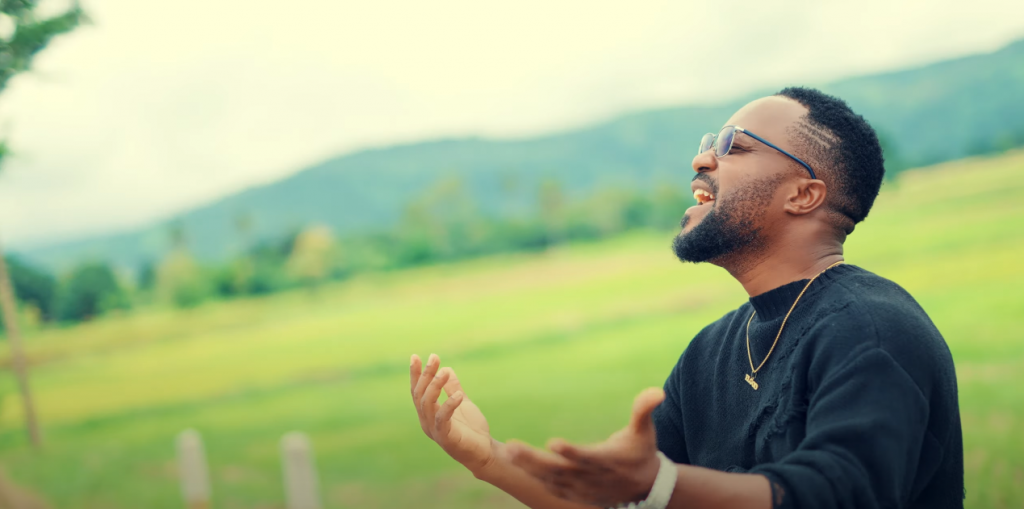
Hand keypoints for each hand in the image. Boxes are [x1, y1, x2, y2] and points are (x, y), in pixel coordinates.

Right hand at [410, 353, 495, 474]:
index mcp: (429, 413)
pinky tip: (459, 395)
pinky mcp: (446, 438)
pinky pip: (442, 419)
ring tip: (444, 372)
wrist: (484, 452)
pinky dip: (449, 405)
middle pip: (420, 395)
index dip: (415, 374)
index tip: (415, 356)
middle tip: (434, 358)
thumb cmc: (472, 429)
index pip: (418, 391)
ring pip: (427, 405)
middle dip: (426, 375)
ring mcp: (435, 430)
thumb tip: (448, 369)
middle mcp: (427, 421)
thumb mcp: (463, 403)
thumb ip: (454, 388)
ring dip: (434, 386)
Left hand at [506, 387, 666, 506]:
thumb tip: (656, 391)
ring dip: (528, 467)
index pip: (587, 458)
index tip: (553, 443)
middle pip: (560, 471)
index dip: (571, 452)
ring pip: (550, 480)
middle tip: (512, 447)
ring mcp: (580, 488)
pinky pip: (549, 487)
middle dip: (535, 461)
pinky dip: (532, 477)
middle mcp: (591, 477)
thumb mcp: (645, 431)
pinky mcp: (573, 493)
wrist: (644, 486)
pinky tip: (514, 464)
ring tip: (507, 452)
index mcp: (607, 460)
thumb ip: (644, 410)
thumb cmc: (641, 451)